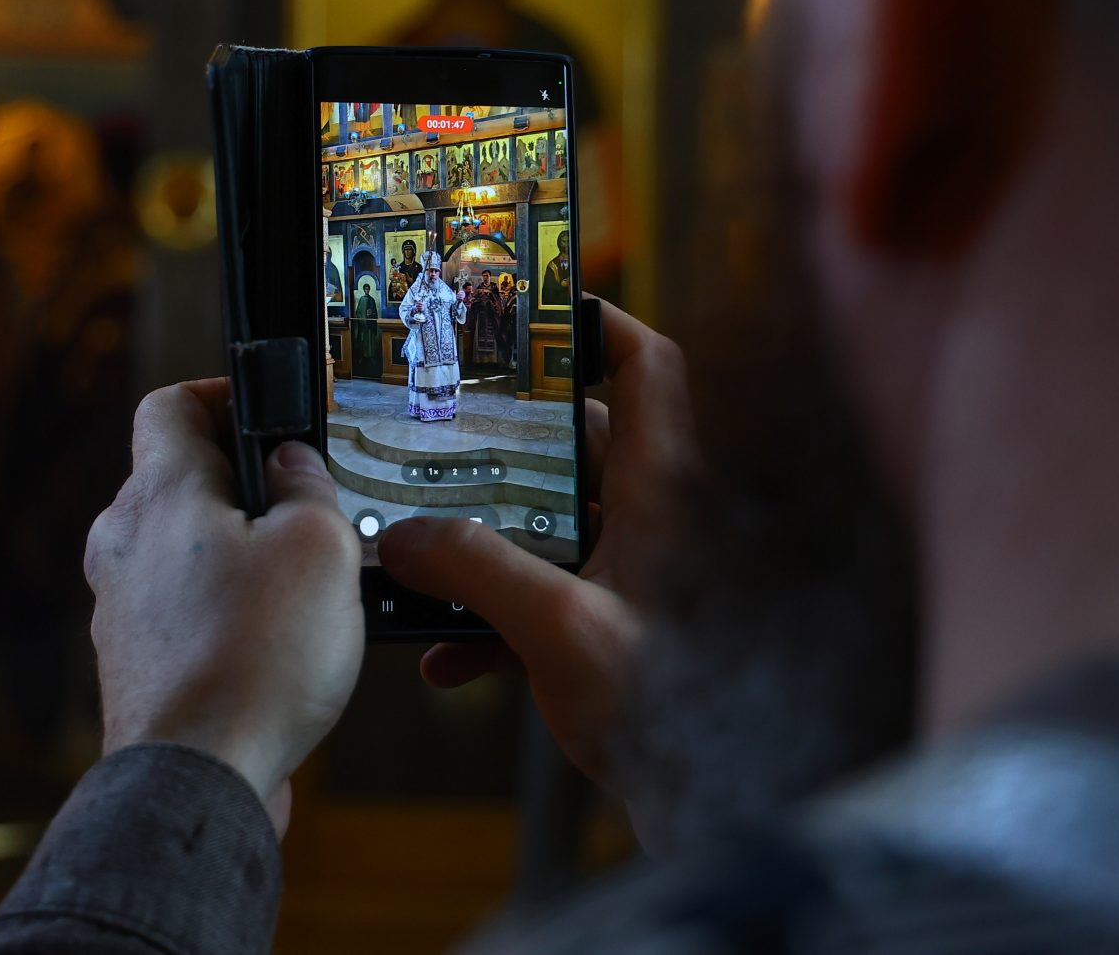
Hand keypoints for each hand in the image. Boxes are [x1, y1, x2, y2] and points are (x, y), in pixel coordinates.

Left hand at [86, 382, 363, 830]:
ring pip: (183, 552)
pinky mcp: (136, 665)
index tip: (270, 416)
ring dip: (238, 558)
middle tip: (304, 514)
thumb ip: (308, 488)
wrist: (196, 781)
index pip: (169, 405)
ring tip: (299, 591)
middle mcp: (124, 543)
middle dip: (244, 489)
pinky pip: (183, 615)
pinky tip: (274, 650)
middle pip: (179, 482)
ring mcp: (121, 608)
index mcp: (160, 493)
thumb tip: (293, 465)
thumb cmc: (252, 662)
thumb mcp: (320, 547)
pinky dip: (225, 618)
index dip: (222, 396)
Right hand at [377, 301, 691, 794]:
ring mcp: (634, 577)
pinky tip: (445, 659)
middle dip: (499, 447)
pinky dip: (495, 616)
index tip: (539, 310)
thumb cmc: (670, 712)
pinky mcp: (615, 629)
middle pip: (575, 445)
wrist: (712, 808)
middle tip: (433, 434)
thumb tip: (405, 538)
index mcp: (661, 492)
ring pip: (550, 523)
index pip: (647, 369)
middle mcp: (652, 522)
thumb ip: (475, 572)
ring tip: (421, 549)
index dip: (600, 325)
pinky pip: (547, 594)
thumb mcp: (559, 628)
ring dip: (486, 539)